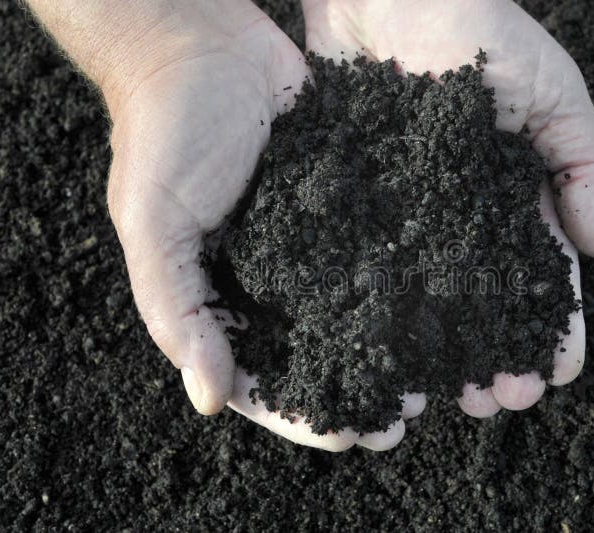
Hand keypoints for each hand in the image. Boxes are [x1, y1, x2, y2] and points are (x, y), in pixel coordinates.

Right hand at [104, 3, 422, 450]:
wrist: (201, 43)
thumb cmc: (163, 130)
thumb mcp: (153, 223)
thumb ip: (174, 308)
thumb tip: (209, 397)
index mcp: (219, 292)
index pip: (259, 372)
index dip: (301, 410)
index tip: (349, 435)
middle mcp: (269, 275)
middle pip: (317, 346)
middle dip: (359, 385)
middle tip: (406, 416)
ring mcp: (309, 239)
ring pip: (353, 303)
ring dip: (392, 341)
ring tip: (436, 375)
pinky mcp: (344, 199)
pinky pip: (373, 245)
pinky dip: (403, 273)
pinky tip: (440, 296)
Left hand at [303, 0, 593, 416]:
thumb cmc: (477, 28)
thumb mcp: (556, 91)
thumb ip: (587, 164)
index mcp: (515, 195)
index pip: (544, 273)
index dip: (555, 325)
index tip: (559, 374)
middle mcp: (463, 214)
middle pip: (486, 300)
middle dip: (497, 354)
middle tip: (499, 404)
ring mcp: (411, 213)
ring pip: (431, 298)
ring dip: (443, 352)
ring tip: (447, 399)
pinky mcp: (360, 203)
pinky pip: (374, 265)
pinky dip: (382, 312)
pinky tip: (385, 354)